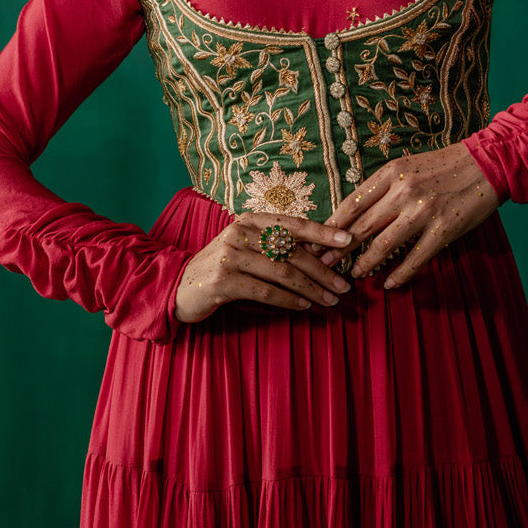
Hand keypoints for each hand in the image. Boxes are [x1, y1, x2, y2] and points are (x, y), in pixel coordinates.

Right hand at [174, 212, 353, 323]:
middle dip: (322, 270)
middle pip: (292, 251)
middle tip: (343, 285)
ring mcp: (230, 255)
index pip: (292, 223)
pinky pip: (265, 291)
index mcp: (249, 220)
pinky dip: (289, 300)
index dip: (322, 232)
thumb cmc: (223, 268)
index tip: (348, 240)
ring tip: (330, 300)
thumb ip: (276, 246)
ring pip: (282, 272)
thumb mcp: (247, 248)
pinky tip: (304, 307)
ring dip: (311, 289)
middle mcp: (239, 232)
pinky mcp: (223, 280)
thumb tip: (321, 254)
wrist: (179, 286)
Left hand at [318, 144, 498, 288]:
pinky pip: (415, 259)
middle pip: (361, 226)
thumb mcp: (406, 167)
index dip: (332, 225)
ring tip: (354, 274)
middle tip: (323, 264)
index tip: (317, 240)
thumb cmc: (442, 166)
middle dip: (339, 248)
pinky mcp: (443, 230)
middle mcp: (403, 192)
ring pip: (383, 245)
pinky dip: (400, 274)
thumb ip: (382, 188)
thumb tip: (354, 214)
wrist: (485, 163)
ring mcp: (423, 212)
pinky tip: (389, 284)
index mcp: (390, 173)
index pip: (352, 203)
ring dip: (365, 264)